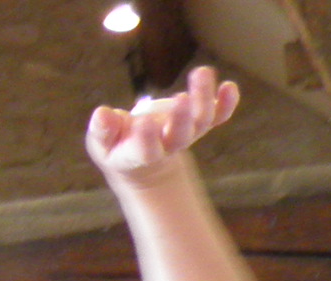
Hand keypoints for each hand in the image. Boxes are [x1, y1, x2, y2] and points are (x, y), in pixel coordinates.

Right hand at [86, 63, 240, 185]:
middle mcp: (168, 145)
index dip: (145, 138)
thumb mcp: (101, 142)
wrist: (141, 159)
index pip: (145, 150)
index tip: (142, 122)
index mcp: (140, 154)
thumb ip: (102, 131)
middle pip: (180, 135)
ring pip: (201, 120)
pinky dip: (227, 103)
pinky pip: (218, 115)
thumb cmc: (115, 145)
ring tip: (201, 72)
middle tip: (181, 98)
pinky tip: (229, 86)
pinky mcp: (198, 122)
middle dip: (181, 117)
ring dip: (204, 98)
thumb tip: (101, 114)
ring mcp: (187, 133)